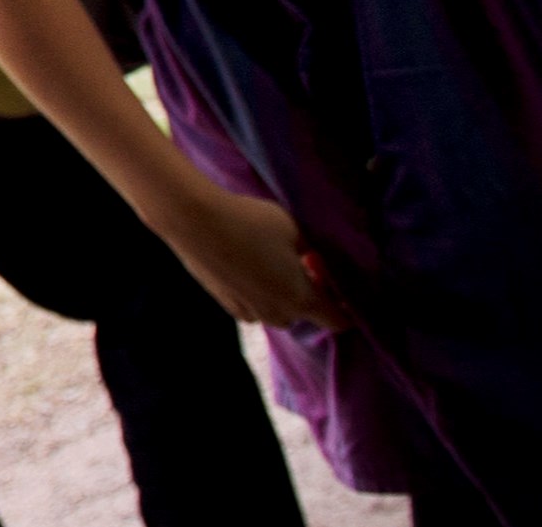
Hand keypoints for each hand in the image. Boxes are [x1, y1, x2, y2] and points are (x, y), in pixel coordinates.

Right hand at [162, 181, 344, 329]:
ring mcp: (249, 311)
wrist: (195, 221)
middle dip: (307, 295)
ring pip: (275, 311)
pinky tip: (245, 264)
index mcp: (302, 298)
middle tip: (300, 265)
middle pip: (304, 315)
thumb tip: (313, 260)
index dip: (346, 308)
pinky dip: (255, 292)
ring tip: (269, 263)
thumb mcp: (294, 229)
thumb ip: (311, 251)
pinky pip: (251, 306)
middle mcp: (277, 313)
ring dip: (279, 295)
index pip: (338, 321)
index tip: (341, 289)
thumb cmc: (251, 222)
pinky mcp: (225, 303)